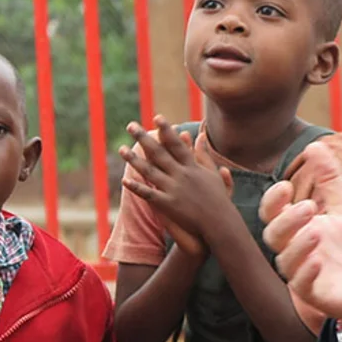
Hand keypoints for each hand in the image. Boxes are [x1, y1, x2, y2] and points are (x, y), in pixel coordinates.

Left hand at [119, 117, 234, 244]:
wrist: (219, 223)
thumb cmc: (218, 199)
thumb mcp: (213, 173)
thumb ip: (204, 154)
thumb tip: (202, 135)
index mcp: (192, 166)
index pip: (176, 144)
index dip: (166, 130)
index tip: (157, 117)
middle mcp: (181, 175)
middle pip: (159, 153)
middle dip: (144, 138)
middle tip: (130, 125)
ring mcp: (174, 189)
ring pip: (150, 171)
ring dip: (134, 160)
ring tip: (121, 149)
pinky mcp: (169, 204)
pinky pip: (149, 194)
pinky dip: (137, 187)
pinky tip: (125, 180)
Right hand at [261, 142, 341, 341]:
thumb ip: (331, 179)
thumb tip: (314, 145)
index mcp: (299, 228)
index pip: (272, 212)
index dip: (273, 200)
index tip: (286, 185)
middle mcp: (295, 250)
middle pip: (272, 235)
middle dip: (286, 219)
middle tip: (309, 207)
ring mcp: (303, 274)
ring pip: (284, 261)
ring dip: (297, 244)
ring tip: (316, 231)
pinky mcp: (315, 295)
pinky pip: (302, 285)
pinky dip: (307, 272)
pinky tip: (318, 260)